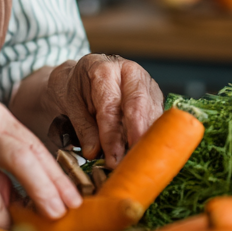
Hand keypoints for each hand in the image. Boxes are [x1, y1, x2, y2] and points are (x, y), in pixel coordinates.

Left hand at [45, 54, 162, 165]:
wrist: (85, 75)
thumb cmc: (78, 89)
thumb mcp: (72, 106)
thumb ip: (84, 129)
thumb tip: (94, 152)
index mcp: (104, 69)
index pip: (110, 106)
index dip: (112, 135)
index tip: (112, 159)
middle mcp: (130, 71)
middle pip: (138, 105)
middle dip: (136, 136)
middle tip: (131, 161)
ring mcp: (147, 82)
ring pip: (152, 112)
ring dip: (147, 138)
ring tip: (139, 160)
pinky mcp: (156, 96)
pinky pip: (159, 116)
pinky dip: (154, 135)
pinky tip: (147, 151)